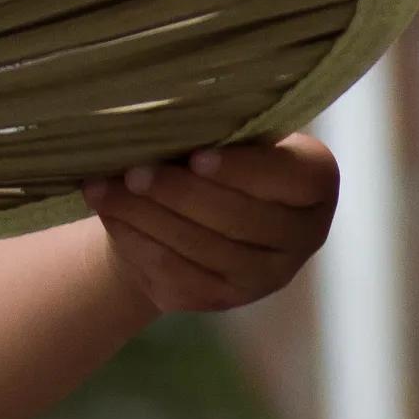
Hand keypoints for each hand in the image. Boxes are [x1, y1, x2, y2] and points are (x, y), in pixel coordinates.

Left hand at [83, 135, 338, 316]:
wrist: (185, 213)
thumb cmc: (211, 155)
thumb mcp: (228, 134)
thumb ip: (219, 129)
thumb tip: (171, 119)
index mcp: (315, 182)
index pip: (292, 179)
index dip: (244, 170)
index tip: (196, 156)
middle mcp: (302, 235)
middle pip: (240, 219)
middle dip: (179, 194)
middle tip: (133, 173)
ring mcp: (265, 276)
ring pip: (203, 248)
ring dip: (146, 216)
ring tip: (104, 189)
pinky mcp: (223, 299)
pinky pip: (177, 272)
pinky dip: (137, 241)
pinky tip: (111, 215)